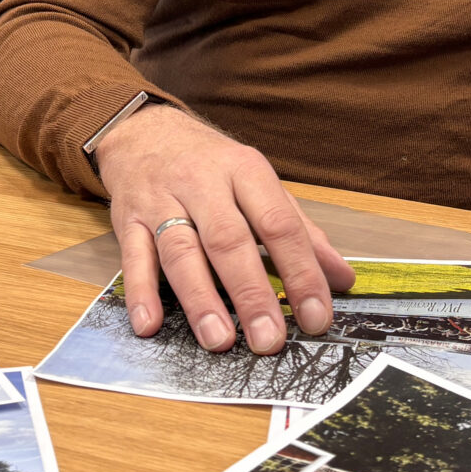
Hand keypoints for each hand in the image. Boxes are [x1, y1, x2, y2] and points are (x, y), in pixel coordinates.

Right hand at [97, 104, 354, 353]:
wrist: (145, 131)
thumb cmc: (211, 165)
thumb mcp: (259, 184)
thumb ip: (300, 230)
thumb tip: (343, 277)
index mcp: (245, 171)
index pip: (279, 223)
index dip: (301, 272)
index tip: (315, 316)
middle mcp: (203, 183)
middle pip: (229, 241)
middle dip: (251, 293)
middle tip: (269, 340)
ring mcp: (161, 200)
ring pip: (181, 251)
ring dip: (200, 299)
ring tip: (219, 340)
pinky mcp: (127, 217)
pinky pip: (133, 256)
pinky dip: (140, 291)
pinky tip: (149, 324)